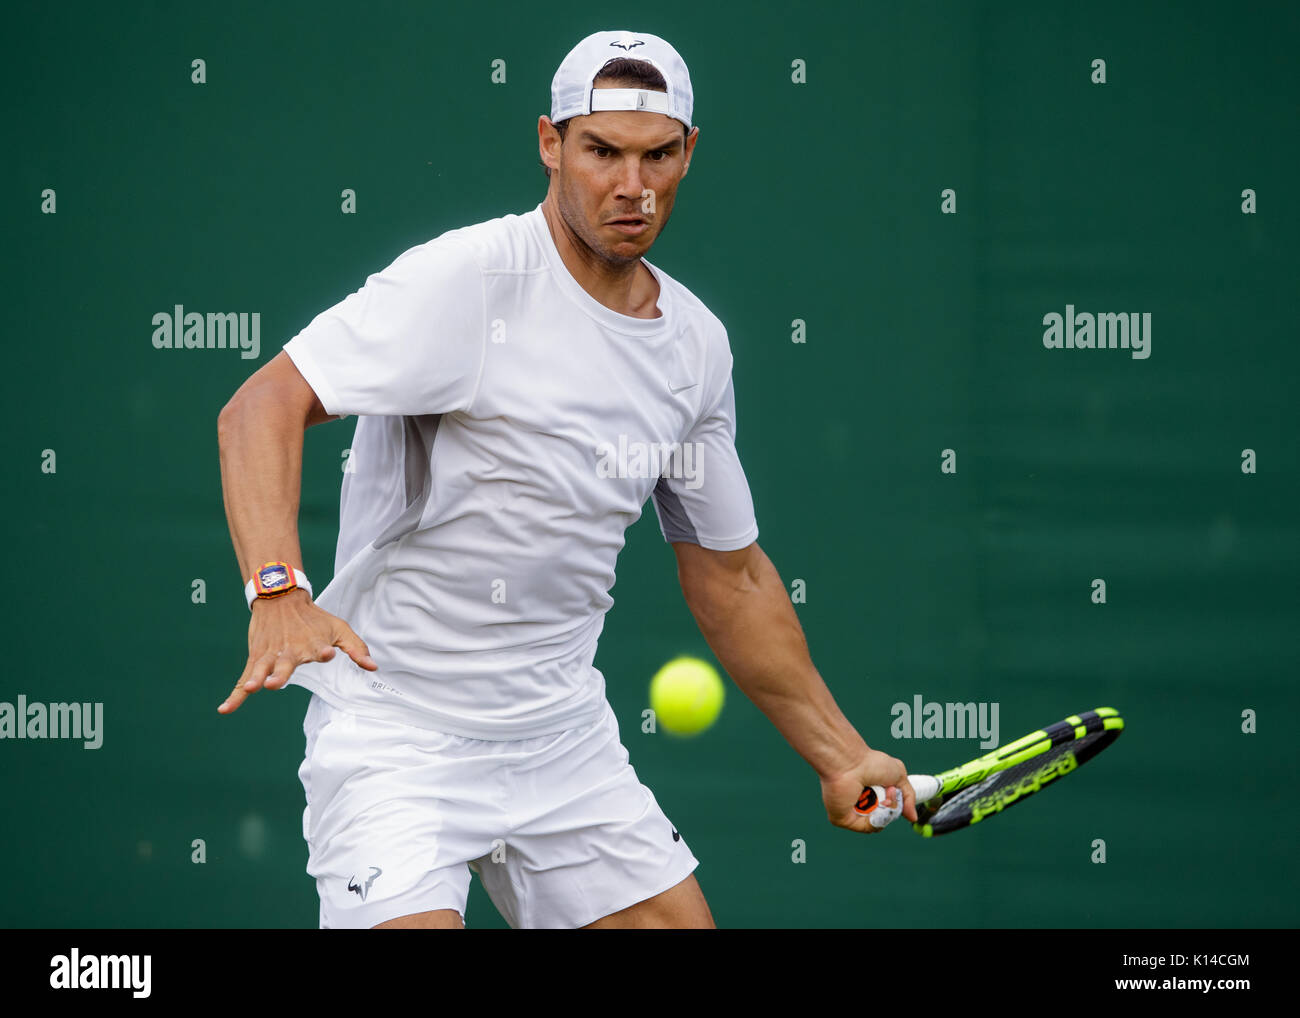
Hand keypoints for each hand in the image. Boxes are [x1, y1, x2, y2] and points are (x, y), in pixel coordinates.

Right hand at [218, 589, 376, 713]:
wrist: (282, 599)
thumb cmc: (315, 619)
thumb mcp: (339, 629)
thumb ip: (356, 648)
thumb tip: (373, 668)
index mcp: (313, 644)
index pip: (319, 649)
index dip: (323, 652)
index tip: (326, 654)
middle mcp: (290, 650)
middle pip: (285, 664)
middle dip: (280, 674)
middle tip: (274, 683)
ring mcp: (271, 655)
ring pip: (261, 670)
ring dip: (255, 679)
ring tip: (251, 688)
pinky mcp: (257, 658)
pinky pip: (244, 679)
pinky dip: (235, 695)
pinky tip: (225, 709)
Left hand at [819, 748, 917, 833]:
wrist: (851, 762)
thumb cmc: (871, 763)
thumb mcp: (899, 775)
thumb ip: (908, 796)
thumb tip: (913, 818)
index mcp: (870, 793)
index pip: (887, 808)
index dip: (895, 804)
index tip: (897, 792)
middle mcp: (860, 803)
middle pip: (884, 817)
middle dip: (892, 806)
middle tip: (890, 790)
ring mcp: (851, 812)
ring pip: (877, 824)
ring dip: (886, 811)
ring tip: (884, 795)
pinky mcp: (843, 819)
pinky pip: (866, 827)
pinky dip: (876, 819)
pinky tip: (878, 804)